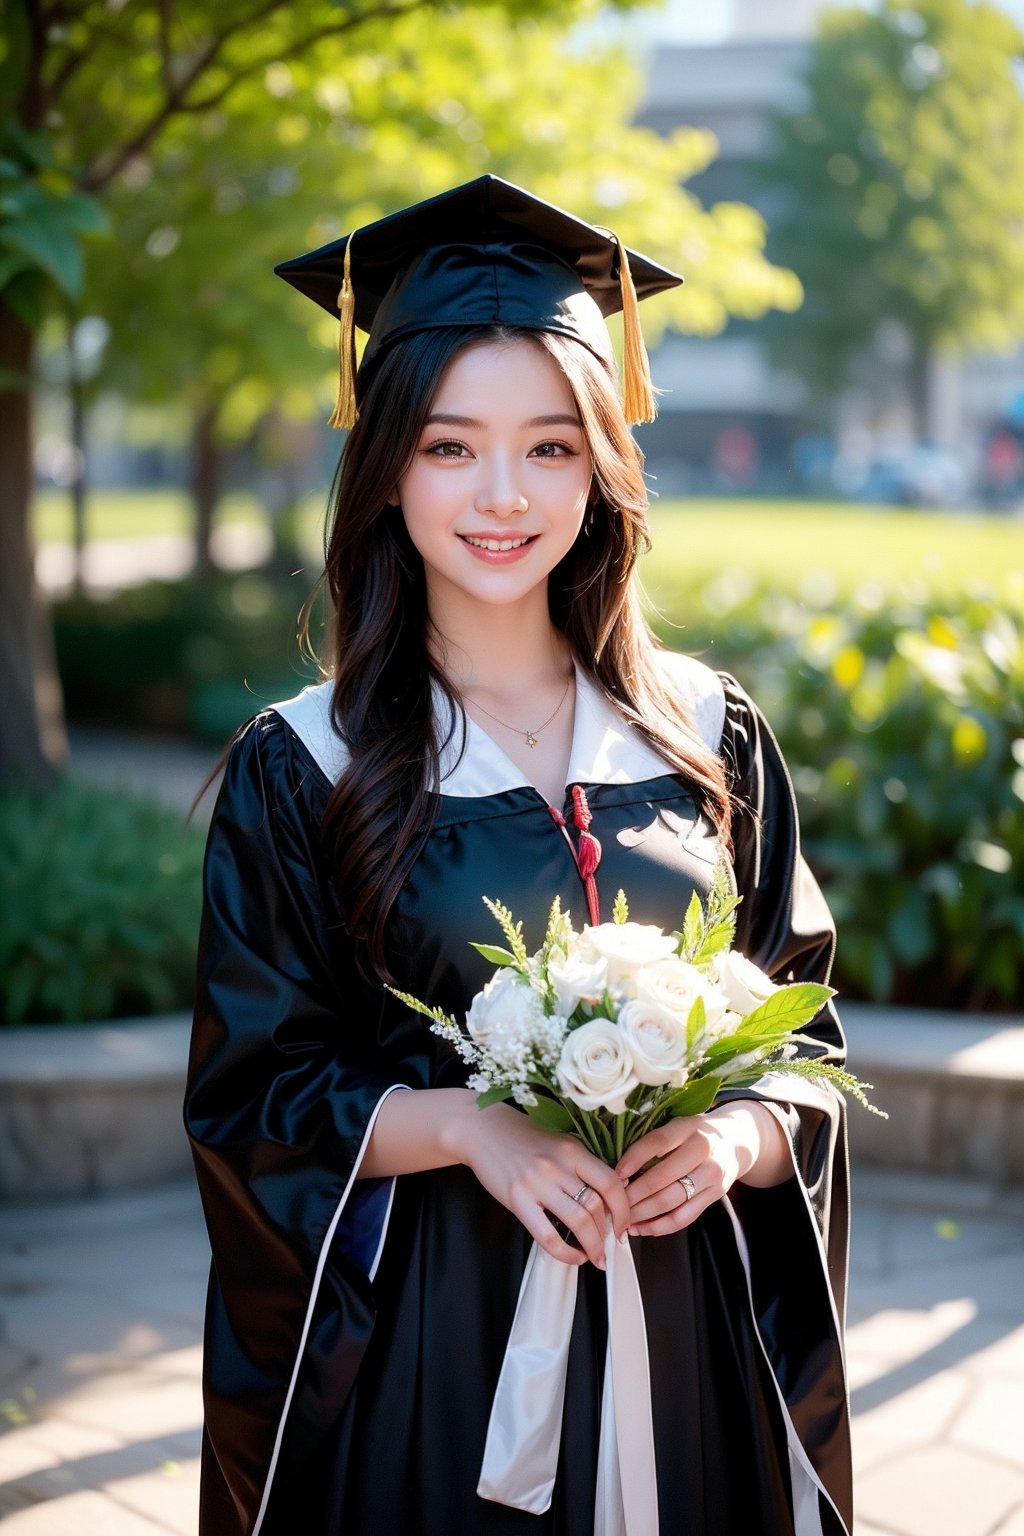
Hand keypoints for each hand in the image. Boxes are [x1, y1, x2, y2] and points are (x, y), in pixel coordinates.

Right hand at [453, 1102, 630, 1269]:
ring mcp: (537, 1183)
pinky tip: (573, 1257)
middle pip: (596, 1206)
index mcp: (573, 1149)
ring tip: (597, 1257)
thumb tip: (610, 1196)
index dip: (624, 1208)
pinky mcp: (517, 1200)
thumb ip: (582, 1164)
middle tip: (610, 1245)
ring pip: (578, 1221)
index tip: (625, 1224)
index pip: (611, 1182)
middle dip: (608, 1233)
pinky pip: (547, 1235)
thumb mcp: (559, 1141)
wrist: (482, 1131)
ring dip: (593, 1246)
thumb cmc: (523, 1137)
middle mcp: (558, 1165)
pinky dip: (565, 1253)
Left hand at [614, 1101, 789, 1237]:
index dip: (633, 1159)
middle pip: (662, 1177)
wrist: (735, 1142)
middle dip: (632, 1194)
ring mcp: (712, 1175)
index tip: (614, 1175)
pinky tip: (640, 1228)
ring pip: (671, 1200)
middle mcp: (703, 1149)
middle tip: (612, 1203)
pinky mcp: (715, 1196)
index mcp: (688, 1126)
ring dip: (642, 1213)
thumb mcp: (677, 1125)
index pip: (657, 1142)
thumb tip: (613, 1165)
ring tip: (621, 1219)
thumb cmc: (693, 1134)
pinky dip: (658, 1227)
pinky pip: (683, 1218)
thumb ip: (653, 1140)